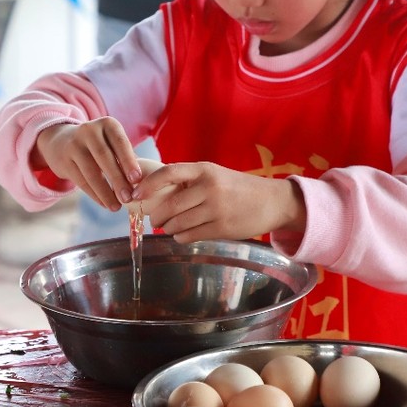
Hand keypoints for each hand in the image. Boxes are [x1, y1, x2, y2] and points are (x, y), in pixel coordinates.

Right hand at [34, 119, 141, 211]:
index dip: (129, 161)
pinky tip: (104, 203)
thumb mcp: (112, 143)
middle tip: (128, 198)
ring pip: (91, 171)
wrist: (62, 141)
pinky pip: (81, 181)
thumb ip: (126, 158)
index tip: (137, 179)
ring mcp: (74, 145)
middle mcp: (89, 130)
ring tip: (116, 206)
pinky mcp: (63, 161)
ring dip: (105, 192)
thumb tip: (142, 183)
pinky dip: (94, 194)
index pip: (120, 142)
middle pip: (104, 157)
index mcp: (107, 124)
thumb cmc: (99, 146)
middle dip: (117, 179)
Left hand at [133, 162, 304, 242]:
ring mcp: (216, 209)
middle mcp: (209, 187)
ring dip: (168, 228)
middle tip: (153, 219)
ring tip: (169, 227)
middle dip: (156, 215)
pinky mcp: (222, 228)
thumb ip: (189, 181)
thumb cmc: (237, 188)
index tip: (135, 195)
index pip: (168, 173)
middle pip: (169, 205)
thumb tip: (155, 194)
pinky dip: (180, 236)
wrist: (271, 202)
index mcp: (204, 169)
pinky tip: (184, 233)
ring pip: (177, 223)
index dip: (148, 185)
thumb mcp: (214, 175)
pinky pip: (190, 235)